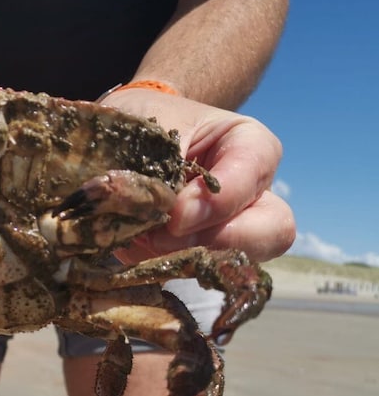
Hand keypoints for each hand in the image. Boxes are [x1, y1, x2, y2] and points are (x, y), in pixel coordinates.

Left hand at [100, 89, 295, 262]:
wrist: (121, 140)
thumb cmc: (142, 121)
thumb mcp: (147, 123)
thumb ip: (156, 160)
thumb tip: (152, 207)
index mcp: (248, 145)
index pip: (253, 175)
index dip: (217, 203)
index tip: (174, 215)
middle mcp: (251, 194)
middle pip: (273, 232)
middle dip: (218, 242)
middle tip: (165, 238)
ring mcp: (231, 229)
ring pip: (237, 262)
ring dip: (184, 259)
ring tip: (139, 239)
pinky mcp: (200, 255)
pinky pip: (198, 275)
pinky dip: (164, 268)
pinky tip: (134, 247)